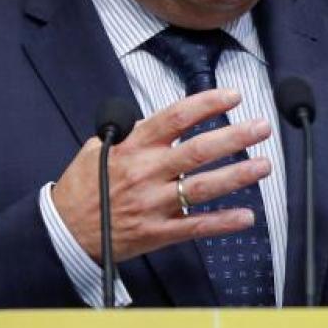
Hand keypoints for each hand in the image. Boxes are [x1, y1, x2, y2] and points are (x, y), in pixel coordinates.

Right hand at [53, 88, 271, 262]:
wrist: (64, 230)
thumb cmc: (84, 186)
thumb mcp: (99, 148)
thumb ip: (132, 134)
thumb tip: (162, 121)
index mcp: (133, 147)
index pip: (175, 117)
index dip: (207, 103)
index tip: (233, 95)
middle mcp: (146, 172)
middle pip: (197, 150)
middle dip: (234, 136)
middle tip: (261, 127)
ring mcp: (153, 203)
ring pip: (202, 187)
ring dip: (237, 175)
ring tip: (263, 165)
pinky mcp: (157, 232)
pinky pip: (195, 226)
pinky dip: (223, 222)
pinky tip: (247, 216)